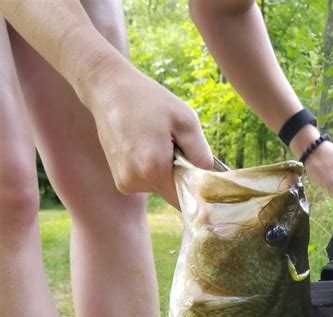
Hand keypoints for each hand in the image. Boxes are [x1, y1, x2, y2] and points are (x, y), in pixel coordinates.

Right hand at [87, 62, 213, 206]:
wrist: (109, 90)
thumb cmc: (149, 100)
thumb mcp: (184, 119)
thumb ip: (200, 152)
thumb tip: (209, 174)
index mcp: (153, 169)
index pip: (186, 197)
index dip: (198, 188)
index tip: (202, 172)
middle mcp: (137, 182)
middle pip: (173, 192)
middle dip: (181, 175)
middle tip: (176, 145)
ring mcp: (126, 183)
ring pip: (160, 187)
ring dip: (165, 171)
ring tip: (156, 142)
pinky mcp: (120, 181)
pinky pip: (147, 182)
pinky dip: (152, 170)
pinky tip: (145, 147)